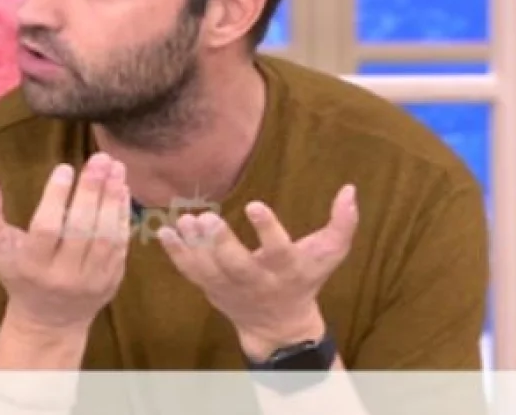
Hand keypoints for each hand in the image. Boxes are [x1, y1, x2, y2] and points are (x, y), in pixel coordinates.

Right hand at [0, 153, 130, 333]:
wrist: (49, 320)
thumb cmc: (18, 273)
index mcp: (32, 267)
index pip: (46, 229)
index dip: (56, 197)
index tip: (65, 167)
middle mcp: (63, 276)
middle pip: (80, 229)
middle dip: (91, 191)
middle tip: (99, 158)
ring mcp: (91, 280)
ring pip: (105, 237)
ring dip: (112, 199)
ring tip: (115, 167)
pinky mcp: (112, 281)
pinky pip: (121, 245)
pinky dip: (123, 215)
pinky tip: (122, 188)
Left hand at [157, 185, 357, 360]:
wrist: (278, 325)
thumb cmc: (305, 279)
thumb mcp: (329, 254)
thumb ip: (343, 224)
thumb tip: (350, 189)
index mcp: (286, 269)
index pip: (278, 250)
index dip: (267, 229)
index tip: (254, 204)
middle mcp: (256, 281)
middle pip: (237, 266)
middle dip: (221, 244)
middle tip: (207, 219)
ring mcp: (230, 288)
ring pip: (209, 270)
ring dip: (194, 246)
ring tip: (185, 221)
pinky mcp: (210, 288)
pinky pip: (190, 272)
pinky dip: (176, 254)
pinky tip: (165, 231)